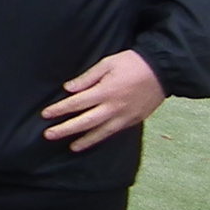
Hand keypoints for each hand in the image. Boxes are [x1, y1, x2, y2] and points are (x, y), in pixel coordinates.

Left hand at [42, 49, 166, 151]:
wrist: (163, 70)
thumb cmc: (133, 63)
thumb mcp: (108, 63)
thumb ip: (87, 78)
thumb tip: (69, 89)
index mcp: (105, 91)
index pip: (77, 103)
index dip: (60, 109)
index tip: (45, 114)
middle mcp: (113, 107)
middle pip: (85, 122)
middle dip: (65, 129)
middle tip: (49, 135)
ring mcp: (125, 116)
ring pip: (101, 132)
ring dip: (84, 140)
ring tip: (71, 147)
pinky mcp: (134, 120)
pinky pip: (114, 132)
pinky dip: (102, 138)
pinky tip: (93, 141)